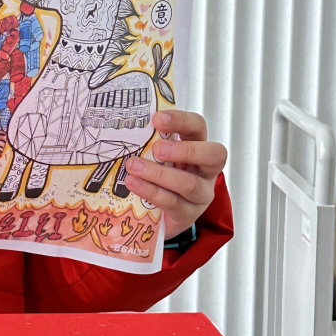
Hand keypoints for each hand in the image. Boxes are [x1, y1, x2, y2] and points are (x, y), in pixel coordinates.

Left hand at [123, 110, 226, 240]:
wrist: (156, 216)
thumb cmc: (156, 178)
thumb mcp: (155, 156)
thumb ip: (148, 141)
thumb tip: (122, 123)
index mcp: (197, 146)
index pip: (198, 127)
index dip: (182, 121)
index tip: (157, 119)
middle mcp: (205, 170)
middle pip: (213, 155)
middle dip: (184, 150)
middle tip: (157, 149)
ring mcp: (200, 194)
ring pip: (189, 183)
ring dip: (159, 174)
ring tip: (133, 166)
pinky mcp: (187, 214)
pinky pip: (173, 203)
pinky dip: (151, 191)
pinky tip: (133, 183)